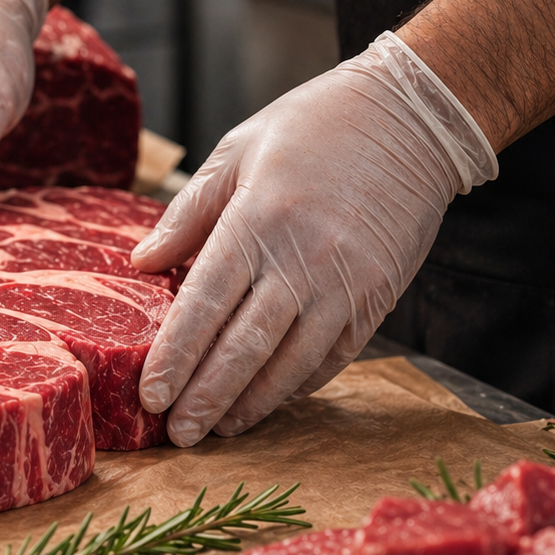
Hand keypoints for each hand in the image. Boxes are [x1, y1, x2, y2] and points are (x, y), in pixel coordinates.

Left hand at [131, 32, 497, 445]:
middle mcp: (303, 259)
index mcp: (258, 219)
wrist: (412, 119)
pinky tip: (268, 402)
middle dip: (206, 398)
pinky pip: (334, 357)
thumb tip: (142, 263)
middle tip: (177, 435)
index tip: (152, 395)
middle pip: (244, 347)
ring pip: (291, 364)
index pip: (205, 304)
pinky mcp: (378, 298)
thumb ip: (188, 211)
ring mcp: (346, 284)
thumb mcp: (239, 148)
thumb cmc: (314, 125)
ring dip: (251, 404)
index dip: (176, 356)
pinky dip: (298, 385)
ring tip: (218, 430)